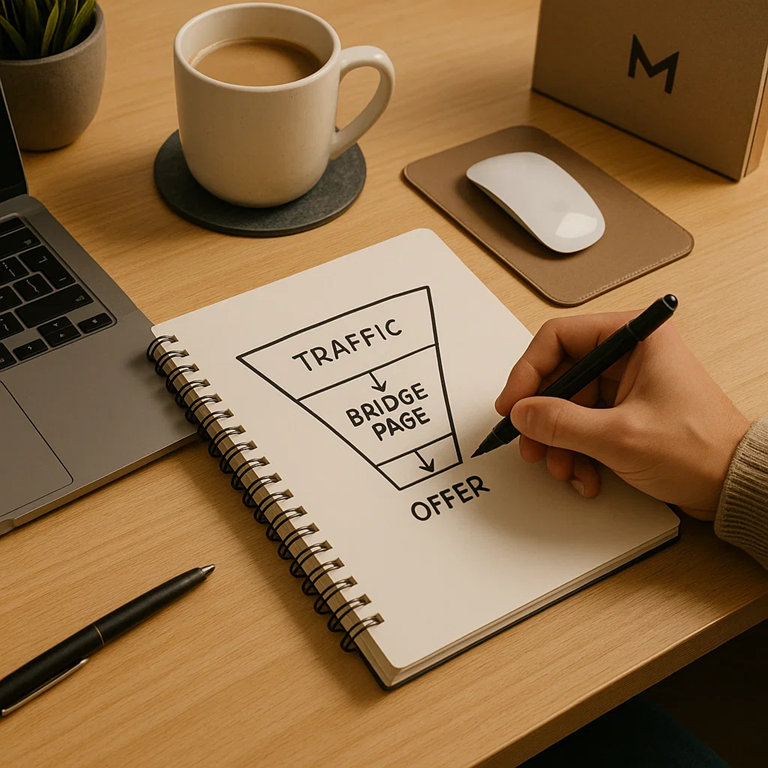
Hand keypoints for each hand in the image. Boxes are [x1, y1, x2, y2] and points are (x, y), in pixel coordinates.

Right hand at [495, 312, 749, 519]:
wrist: (733, 486)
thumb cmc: (699, 449)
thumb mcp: (618, 437)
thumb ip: (560, 422)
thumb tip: (522, 413)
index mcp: (635, 338)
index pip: (559, 338)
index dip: (528, 371)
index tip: (513, 404)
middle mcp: (628, 355)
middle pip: (560, 375)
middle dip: (542, 417)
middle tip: (530, 444)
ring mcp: (627, 384)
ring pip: (568, 405)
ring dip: (558, 442)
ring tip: (562, 469)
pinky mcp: (625, 412)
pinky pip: (583, 425)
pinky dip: (577, 452)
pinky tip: (585, 476)